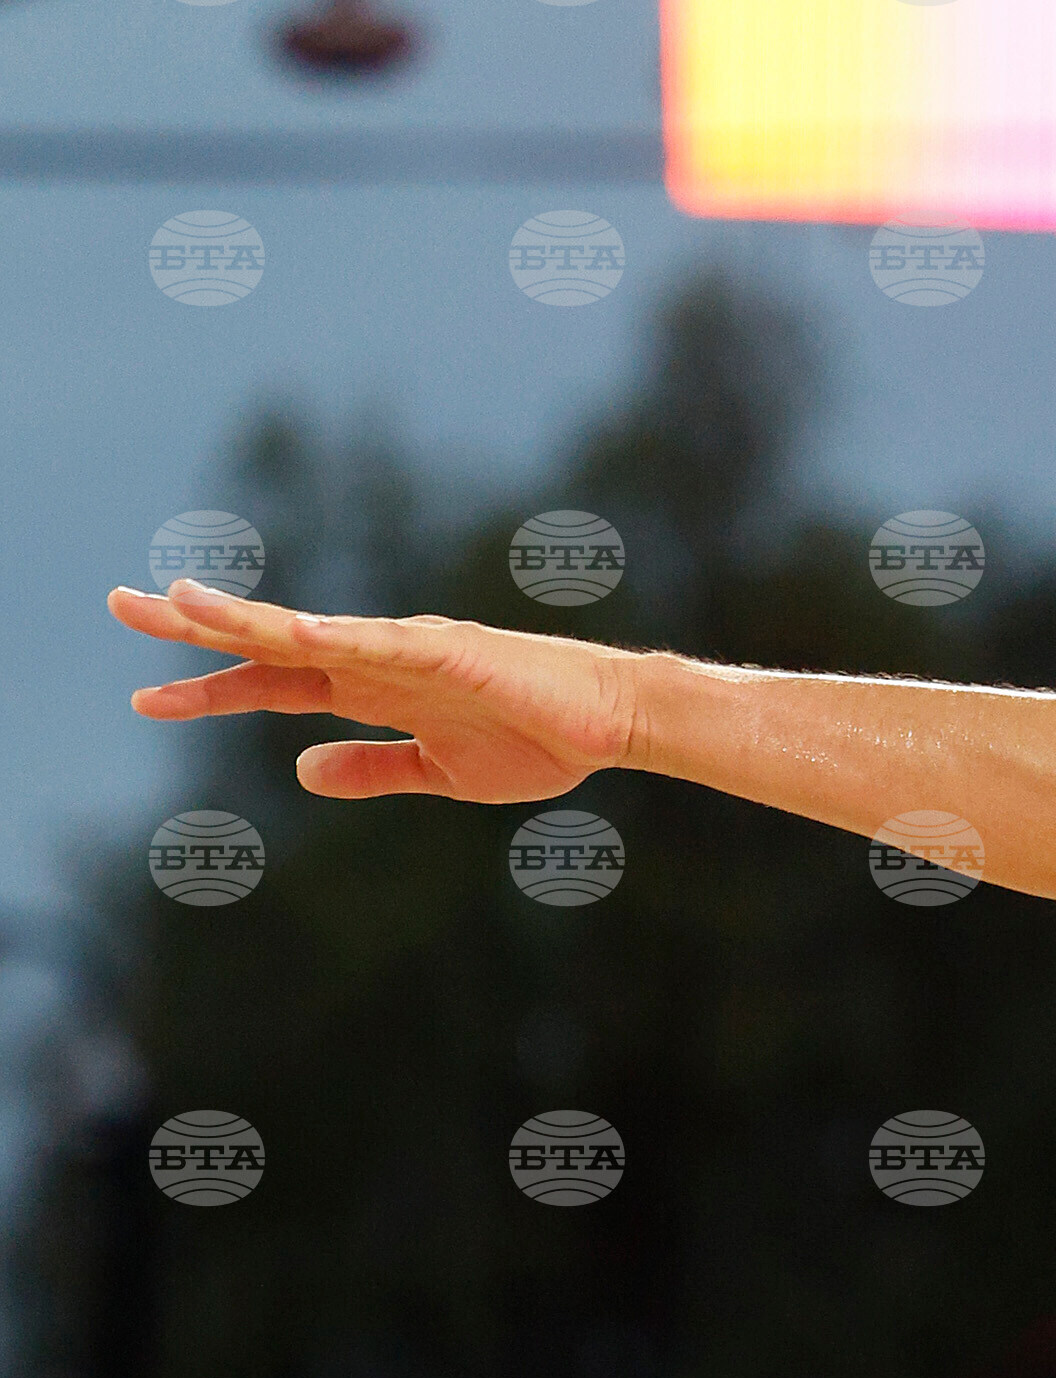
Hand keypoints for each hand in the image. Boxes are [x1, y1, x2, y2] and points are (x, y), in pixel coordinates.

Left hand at [110, 576, 641, 804]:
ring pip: (313, 630)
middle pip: (271, 639)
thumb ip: (370, 769)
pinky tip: (299, 633)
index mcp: (372, 687)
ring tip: (182, 603)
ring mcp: (413, 649)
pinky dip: (344, 636)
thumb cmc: (537, 740)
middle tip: (120, 604)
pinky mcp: (456, 651)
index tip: (144, 699)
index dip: (208, 689)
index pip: (273, 682)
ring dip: (247, 617)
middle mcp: (380, 657)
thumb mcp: (436, 774)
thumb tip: (300, 772)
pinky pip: (390, 644)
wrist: (614, 723)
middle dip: (195, 626)